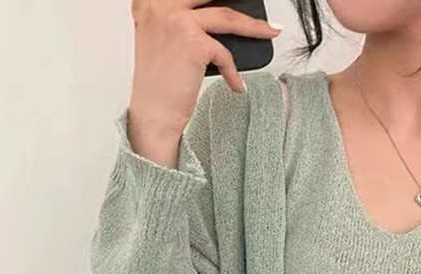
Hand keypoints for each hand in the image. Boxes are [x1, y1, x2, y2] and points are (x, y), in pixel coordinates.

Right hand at [127, 0, 280, 141]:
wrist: (153, 114)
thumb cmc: (159, 82)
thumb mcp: (164, 38)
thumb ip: (183, 19)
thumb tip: (220, 14)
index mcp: (149, 1)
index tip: (235, 0)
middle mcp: (159, 5)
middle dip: (240, 3)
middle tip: (258, 6)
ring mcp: (176, 21)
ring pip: (227, 17)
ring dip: (254, 26)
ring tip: (271, 31)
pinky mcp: (193, 43)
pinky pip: (225, 53)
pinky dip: (233, 71)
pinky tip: (237, 85)